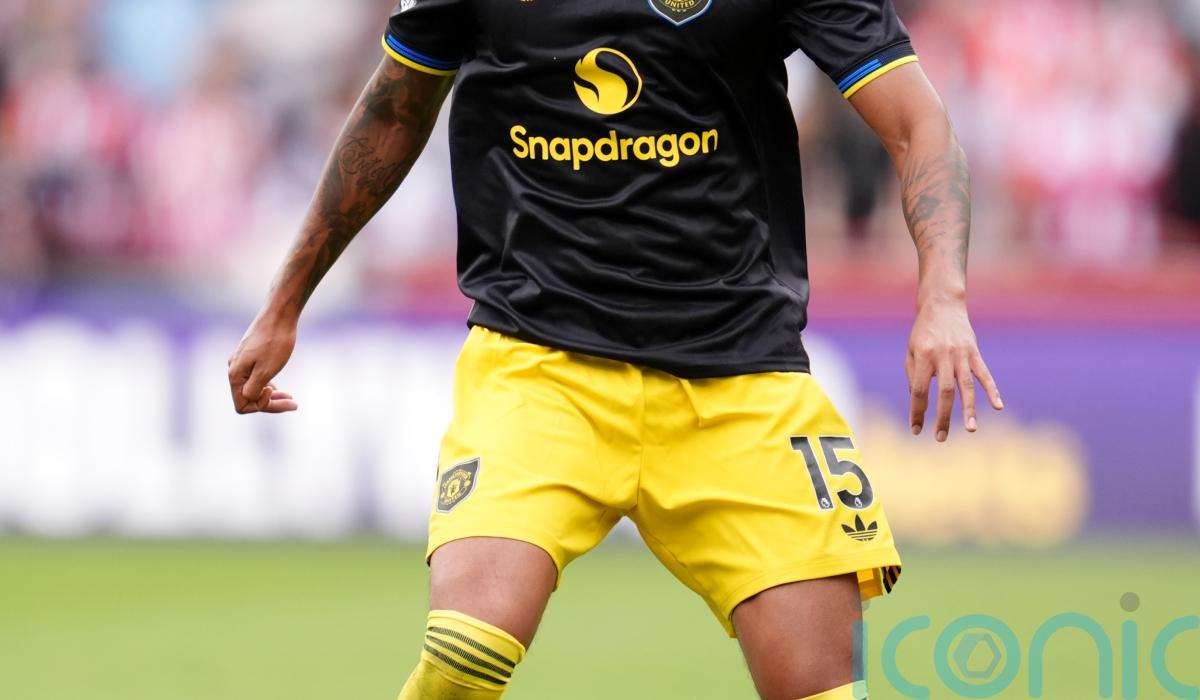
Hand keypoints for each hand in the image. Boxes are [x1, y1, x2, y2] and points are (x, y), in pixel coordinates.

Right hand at [227, 315, 299, 413]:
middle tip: (294, 404)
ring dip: (271, 396)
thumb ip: (253, 389)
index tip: (278, 394)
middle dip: (271, 403)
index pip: (243, 405)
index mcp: (235, 374)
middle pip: (249, 398)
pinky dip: (268, 385)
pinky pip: (255, 378)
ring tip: (290, 398)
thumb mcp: (265, 371)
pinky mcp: (250, 356)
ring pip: (253, 388)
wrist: (279, 315)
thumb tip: (247, 400)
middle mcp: (234, 369)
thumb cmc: (275, 342)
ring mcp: (242, 362)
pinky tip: (281, 388)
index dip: (262, 406)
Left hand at [906, 299, 1001, 440]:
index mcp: (923, 357)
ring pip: (967, 386)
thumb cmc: (922, 333)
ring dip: (969, 409)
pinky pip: (984, 374)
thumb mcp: (911, 352)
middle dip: (943, 417)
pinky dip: (992, 390)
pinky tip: (998, 406)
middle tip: (941, 437)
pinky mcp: (975, 352)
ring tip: (971, 429)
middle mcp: (943, 356)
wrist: (942, 306)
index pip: (919, 391)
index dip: (917, 412)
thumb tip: (918, 402)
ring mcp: (961, 354)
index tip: (915, 430)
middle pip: (945, 392)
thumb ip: (914, 376)